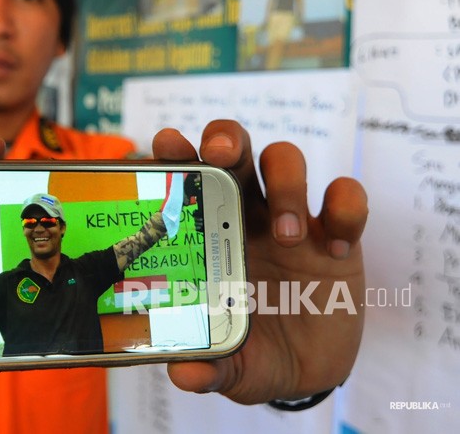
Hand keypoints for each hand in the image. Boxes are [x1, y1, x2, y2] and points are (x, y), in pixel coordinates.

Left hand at [152, 123, 366, 403]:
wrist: (308, 369)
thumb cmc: (253, 352)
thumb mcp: (229, 366)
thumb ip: (208, 367)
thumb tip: (183, 374)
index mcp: (204, 233)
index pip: (185, 179)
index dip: (174, 153)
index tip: (166, 145)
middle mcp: (243, 214)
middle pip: (234, 150)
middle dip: (226, 139)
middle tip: (220, 155)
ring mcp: (291, 219)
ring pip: (286, 160)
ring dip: (286, 183)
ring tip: (288, 236)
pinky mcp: (337, 234)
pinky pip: (347, 198)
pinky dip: (346, 210)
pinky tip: (334, 250)